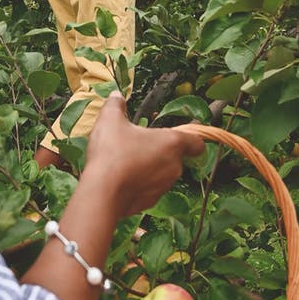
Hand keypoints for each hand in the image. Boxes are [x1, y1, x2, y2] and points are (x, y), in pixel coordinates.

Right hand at [85, 91, 203, 216]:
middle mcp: (174, 166)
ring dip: (150, 168)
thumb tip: (116, 97)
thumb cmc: (112, 153)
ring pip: (162, 174)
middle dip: (160, 151)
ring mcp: (163, 187)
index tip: (181, 136)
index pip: (197, 142)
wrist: (101, 193)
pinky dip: (140, 185)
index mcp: (171, 143)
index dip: (192, 139)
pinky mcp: (151, 202)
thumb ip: (116, 105)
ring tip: (126, 163)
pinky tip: (121, 180)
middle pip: (176, 157)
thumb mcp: (110, 120)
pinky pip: (149, 190)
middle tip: (138, 145)